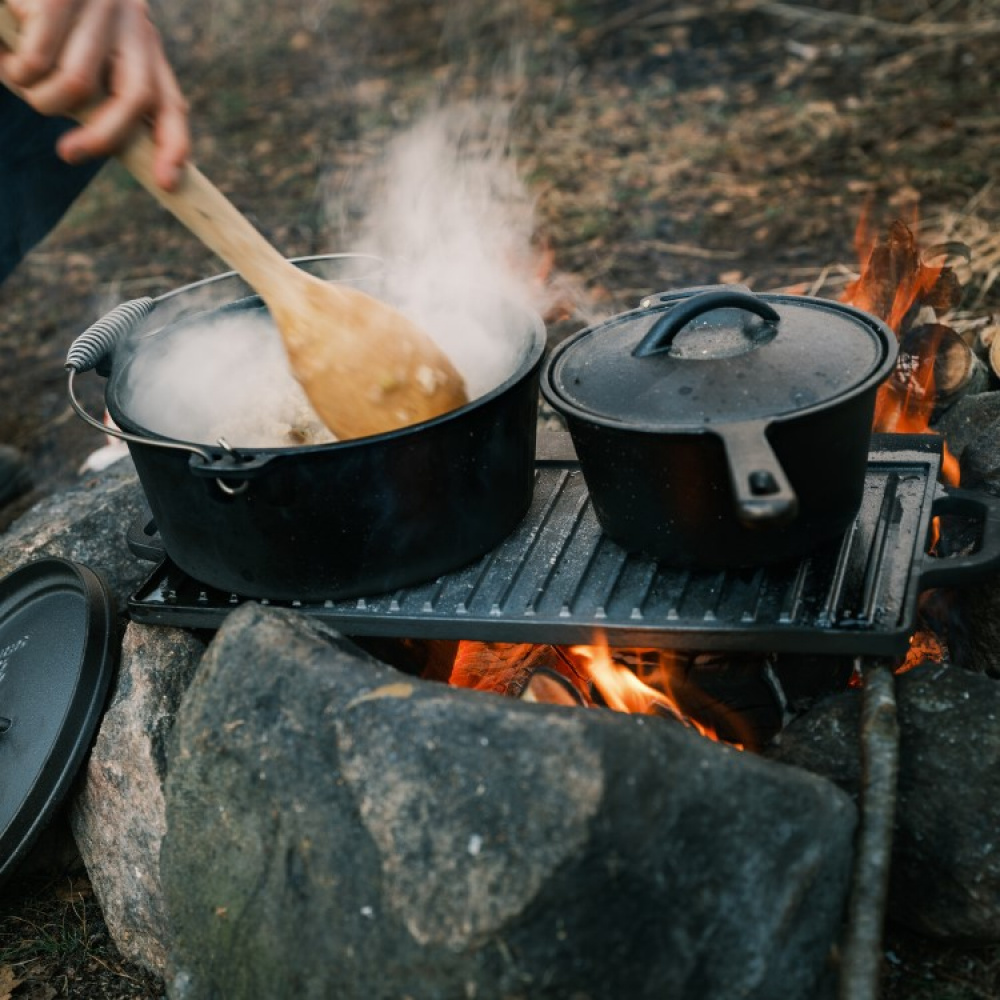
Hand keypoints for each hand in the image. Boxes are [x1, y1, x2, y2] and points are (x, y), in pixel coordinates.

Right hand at [0, 0, 188, 189]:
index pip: (169, 101)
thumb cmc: (39, 9)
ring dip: (38, 94)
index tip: (165, 183)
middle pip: (135, 98)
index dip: (174, 145)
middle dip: (103, 137)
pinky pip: (39, 59)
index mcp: (142, 43)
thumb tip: (105, 144)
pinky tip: (2, 53)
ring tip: (15, 76)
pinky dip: (15, 68)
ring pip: (78, 85)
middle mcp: (131, 21)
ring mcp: (99, 2)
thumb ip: (100, 91)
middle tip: (68, 152)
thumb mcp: (80, 49)